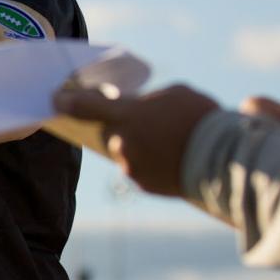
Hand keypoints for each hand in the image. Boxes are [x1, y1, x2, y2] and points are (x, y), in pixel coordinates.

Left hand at [52, 84, 219, 196]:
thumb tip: (139, 108)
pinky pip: (139, 169)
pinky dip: (151, 163)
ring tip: (167, 141)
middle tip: (145, 122)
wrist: (222, 160)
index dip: (69, 102)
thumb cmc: (200, 119)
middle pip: (109, 131)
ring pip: (125, 152)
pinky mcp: (143, 185)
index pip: (85, 106)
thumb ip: (148, 101)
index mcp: (125, 115)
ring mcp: (131, 166)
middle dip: (122, 126)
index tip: (56, 100)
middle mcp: (121, 143)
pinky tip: (172, 158)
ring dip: (139, 146)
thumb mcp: (174, 94)